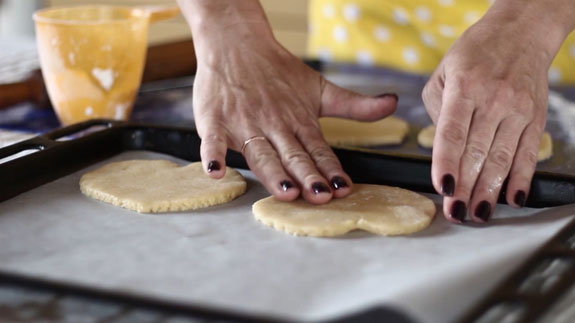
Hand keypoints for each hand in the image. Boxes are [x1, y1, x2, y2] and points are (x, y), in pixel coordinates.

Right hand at [179, 0, 397, 203]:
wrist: (237, 43)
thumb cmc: (278, 71)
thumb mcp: (320, 87)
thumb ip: (355, 105)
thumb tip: (393, 103)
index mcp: (300, 120)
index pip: (319, 149)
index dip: (331, 169)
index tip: (343, 188)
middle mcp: (275, 124)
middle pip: (292, 155)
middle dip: (307, 176)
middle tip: (319, 196)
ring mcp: (245, 123)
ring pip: (261, 152)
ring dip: (273, 172)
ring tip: (285, 191)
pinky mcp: (215, 120)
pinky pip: (212, 140)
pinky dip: (213, 155)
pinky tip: (217, 172)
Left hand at [422, 0, 573, 222]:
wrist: (521, 33)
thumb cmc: (473, 55)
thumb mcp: (442, 73)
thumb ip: (437, 111)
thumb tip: (444, 149)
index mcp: (463, 87)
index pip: (452, 132)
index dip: (446, 163)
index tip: (443, 188)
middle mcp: (493, 98)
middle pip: (477, 151)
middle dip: (466, 187)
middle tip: (456, 213)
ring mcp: (518, 109)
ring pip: (502, 158)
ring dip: (490, 190)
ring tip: (479, 214)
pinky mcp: (536, 117)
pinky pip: (528, 153)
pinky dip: (521, 178)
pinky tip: (513, 199)